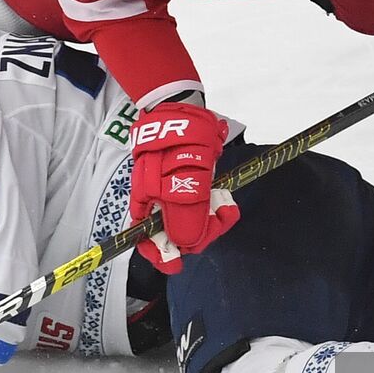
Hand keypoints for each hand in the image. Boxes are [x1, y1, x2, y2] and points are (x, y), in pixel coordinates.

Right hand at [130, 102, 240, 273]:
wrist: (185, 108)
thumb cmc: (180, 143)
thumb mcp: (185, 181)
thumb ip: (185, 215)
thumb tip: (185, 246)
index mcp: (147, 202)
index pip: (149, 240)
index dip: (164, 255)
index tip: (179, 264)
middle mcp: (157, 201)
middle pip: (174, 234)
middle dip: (199, 232)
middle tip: (222, 217)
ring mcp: (171, 191)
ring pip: (189, 220)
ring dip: (210, 219)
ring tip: (226, 205)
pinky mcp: (186, 183)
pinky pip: (198, 205)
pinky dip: (212, 206)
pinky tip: (224, 199)